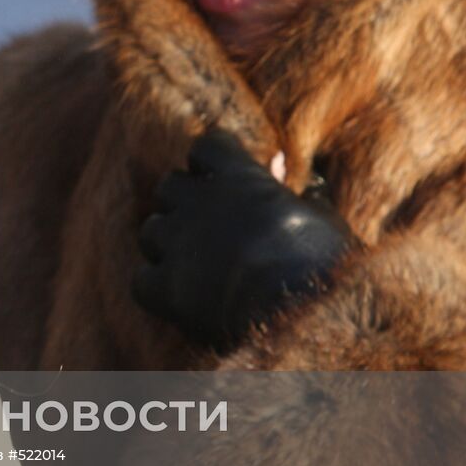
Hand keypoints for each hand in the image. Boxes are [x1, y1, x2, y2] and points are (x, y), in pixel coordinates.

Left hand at [134, 129, 356, 350]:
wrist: (304, 319)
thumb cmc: (325, 267)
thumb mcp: (324, 219)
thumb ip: (301, 191)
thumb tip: (289, 170)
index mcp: (238, 179)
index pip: (207, 146)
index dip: (214, 160)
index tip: (225, 174)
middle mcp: (198, 204)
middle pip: (169, 186)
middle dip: (184, 202)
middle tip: (209, 224)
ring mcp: (177, 244)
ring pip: (151, 230)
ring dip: (168, 243)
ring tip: (196, 263)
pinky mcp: (164, 287)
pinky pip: (141, 279)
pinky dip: (156, 287)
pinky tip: (180, 297)